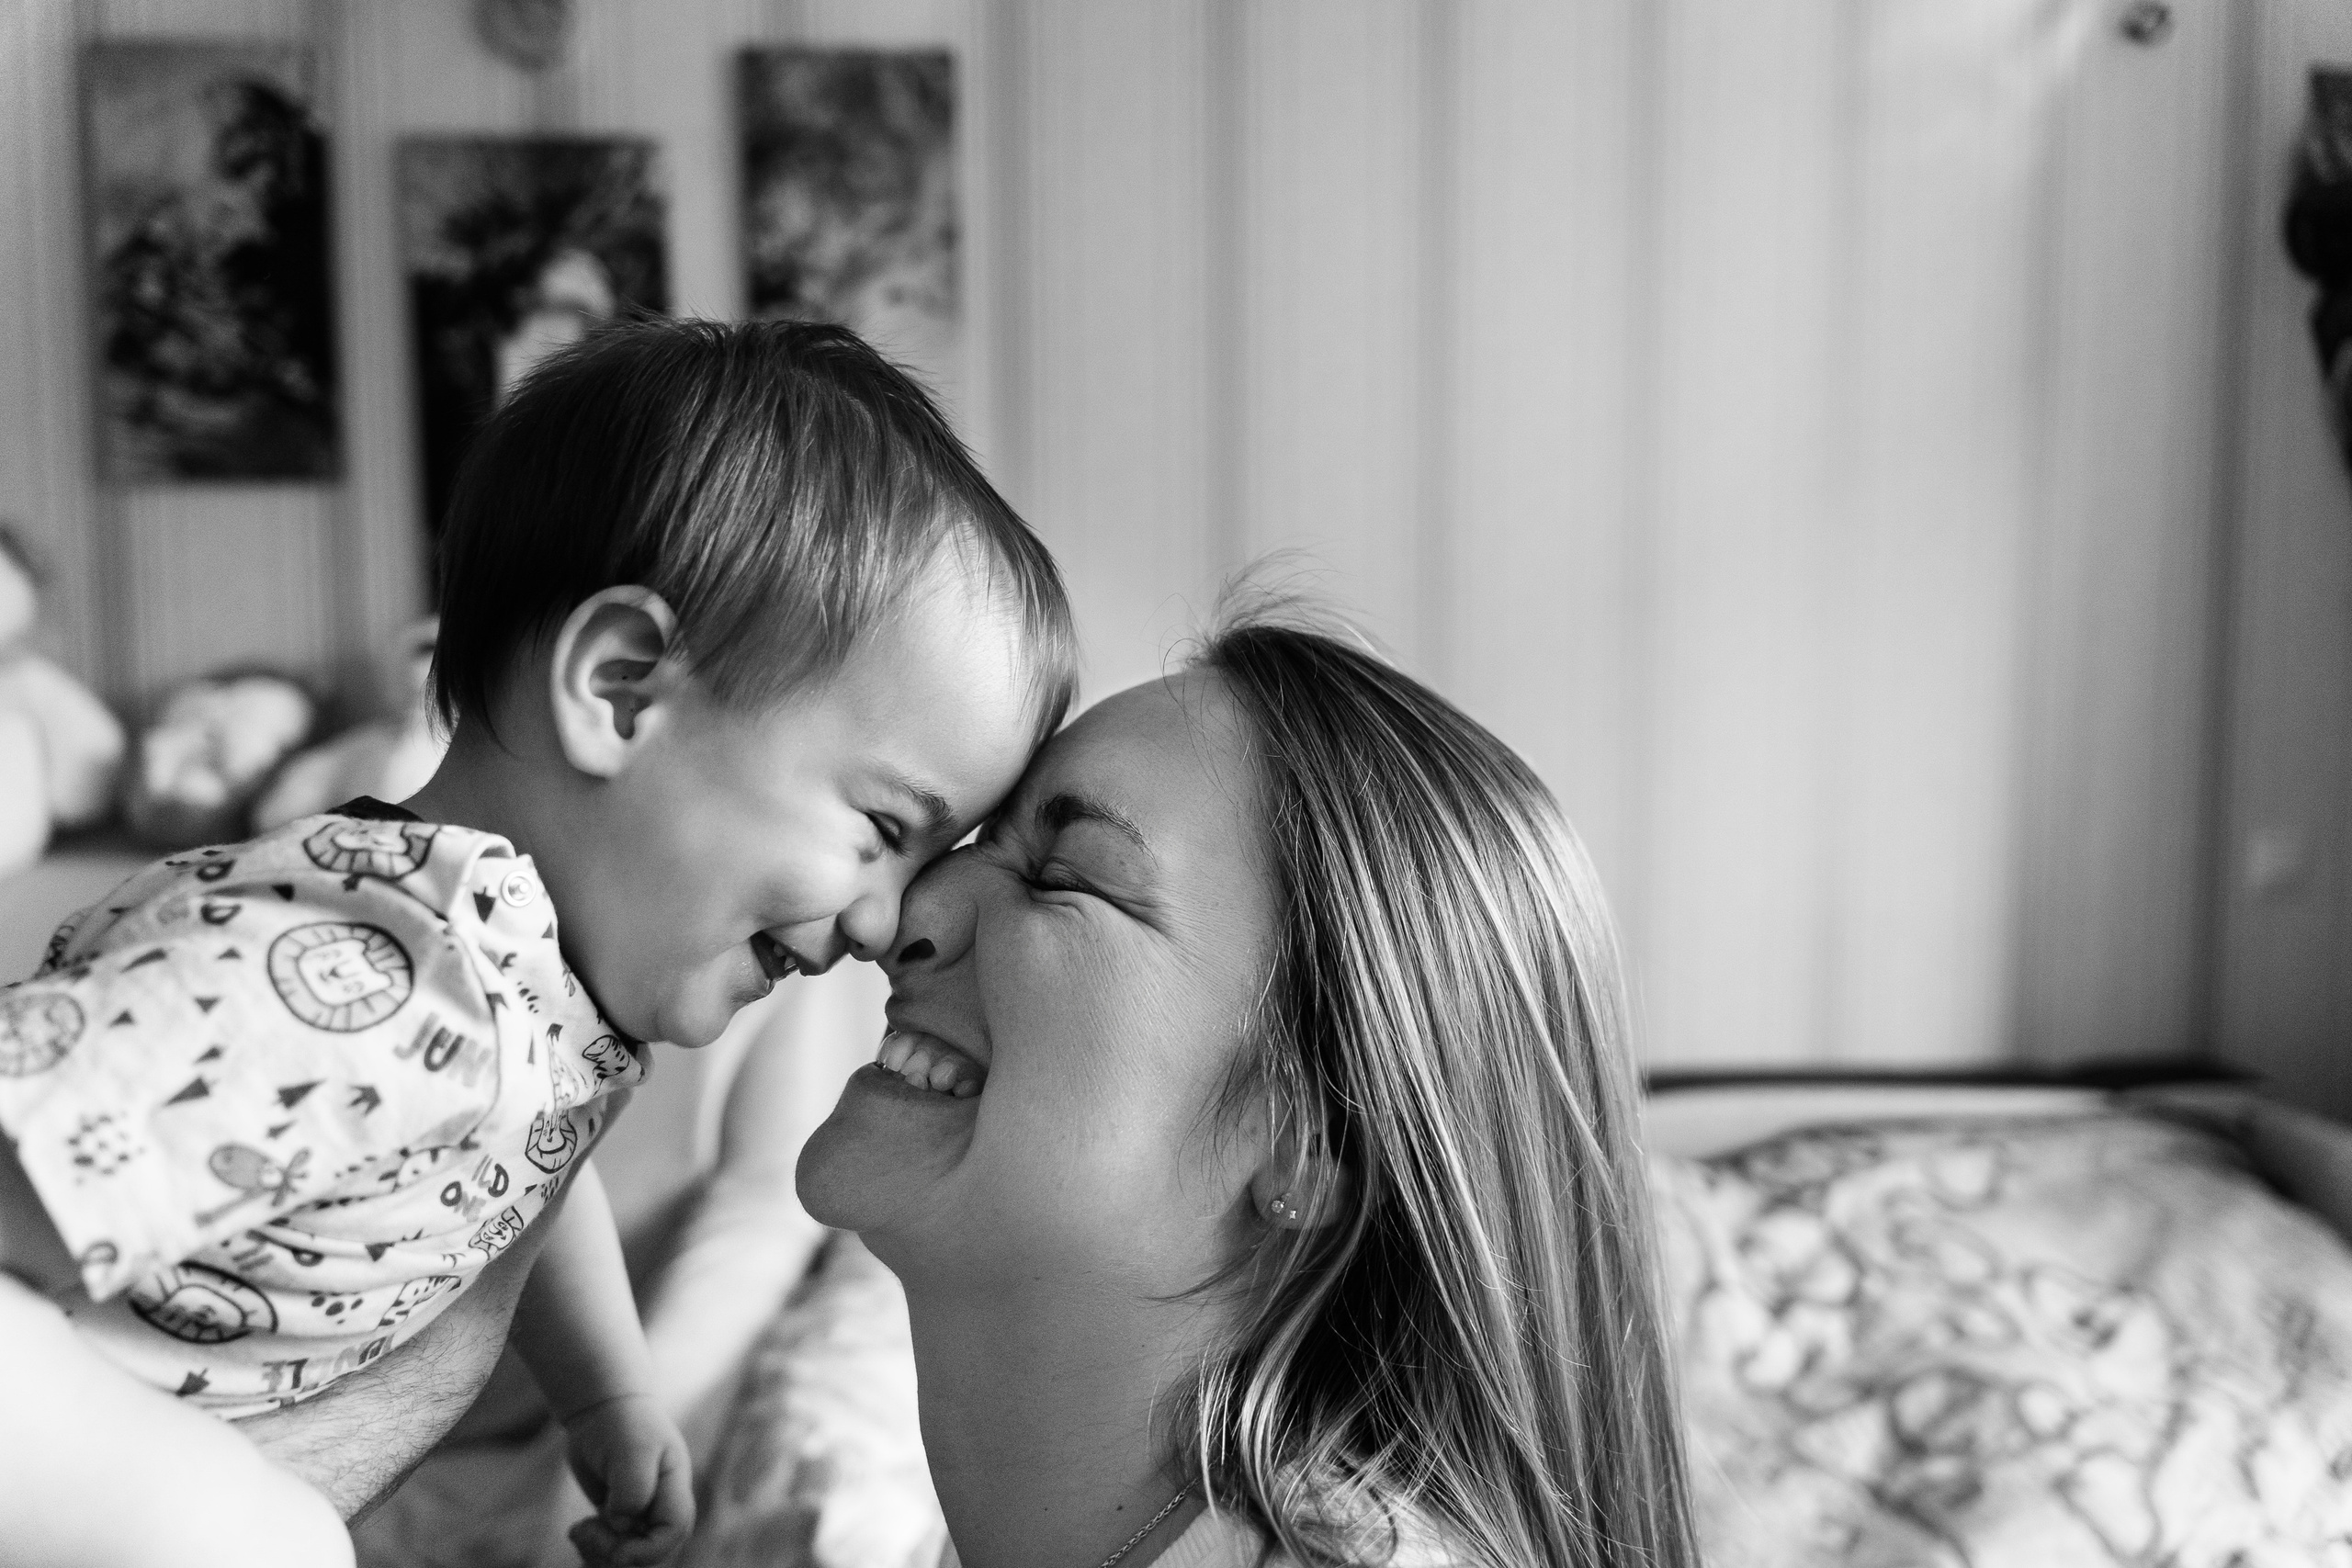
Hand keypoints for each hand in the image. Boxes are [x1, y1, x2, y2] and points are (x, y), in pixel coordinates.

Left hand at [563, 1392, 695, 1565]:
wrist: (601, 1409)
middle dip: (616, 1555)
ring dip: (599, 1555)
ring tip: (579, 1531)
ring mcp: (640, 1515)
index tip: (614, 1547)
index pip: (673, 1533)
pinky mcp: (618, 1520)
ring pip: (628, 1557)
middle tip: (586, 1531)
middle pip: (652, 1554)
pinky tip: (577, 1531)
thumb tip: (622, 1524)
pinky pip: (610, 1551)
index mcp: (674, 1489)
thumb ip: (632, 1489)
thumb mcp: (631, 1449)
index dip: (646, 1551)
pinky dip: (591, 1551)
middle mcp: (661, 1507)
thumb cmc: (622, 1423)